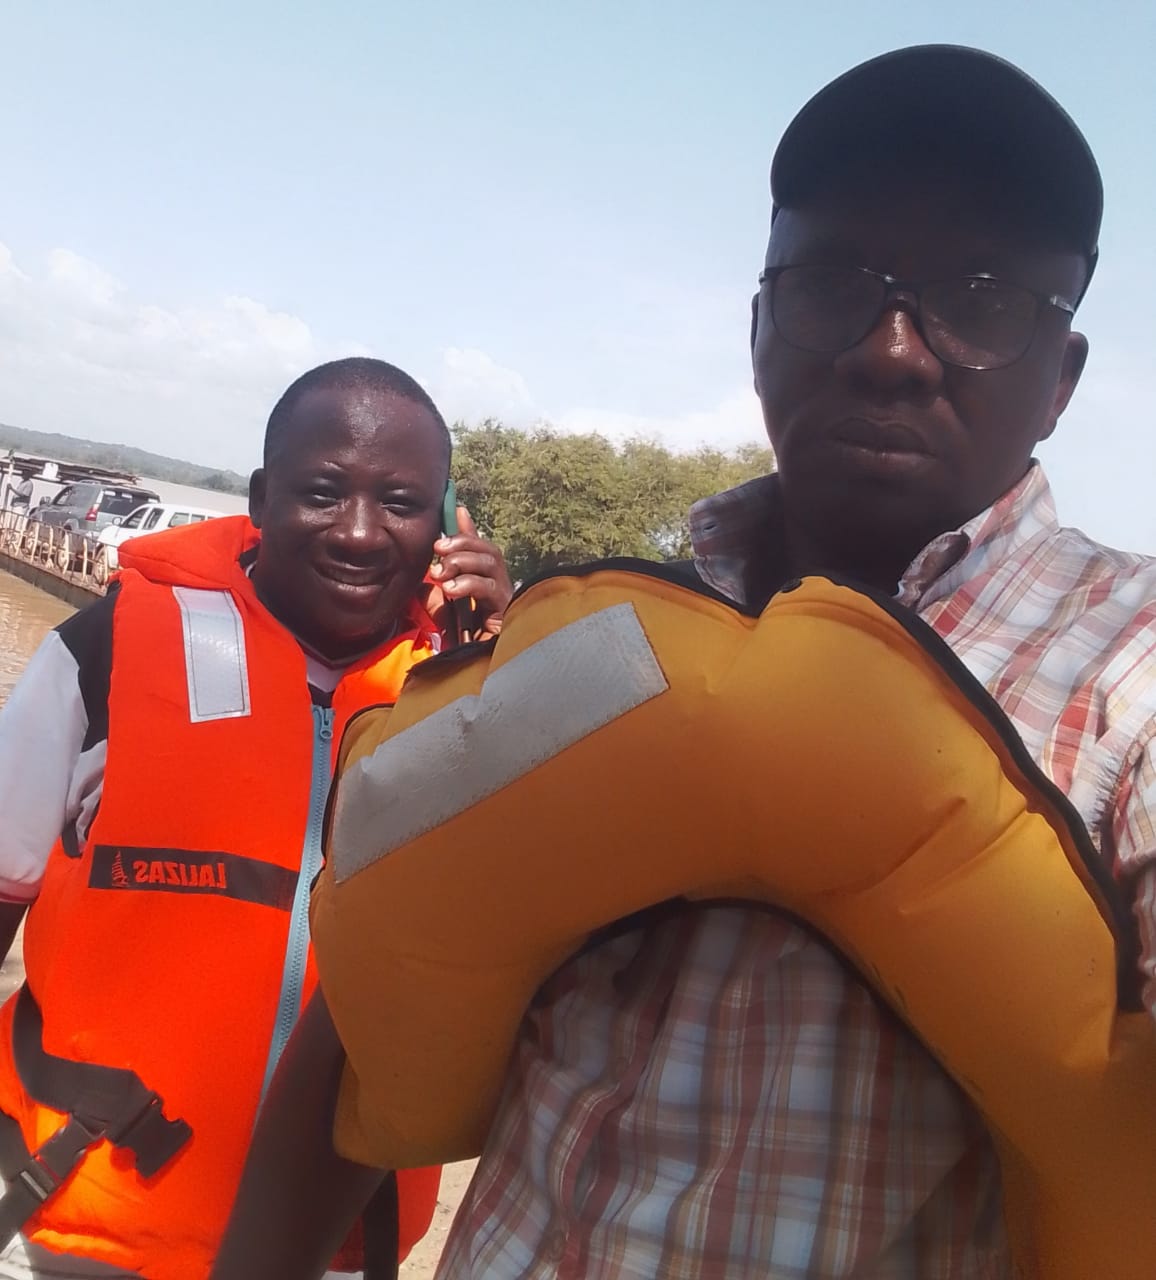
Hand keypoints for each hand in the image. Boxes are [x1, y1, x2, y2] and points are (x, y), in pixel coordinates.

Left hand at [429, 507, 512, 639]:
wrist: (473, 677)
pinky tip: (451, 590)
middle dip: (463, 543)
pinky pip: (490, 588)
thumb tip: (425, 579)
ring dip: (464, 560)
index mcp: (484, 583)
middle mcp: (499, 587)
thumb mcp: (442, 615)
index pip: (480, 548)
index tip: (456, 508)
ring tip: (441, 573)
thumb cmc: (462, 646)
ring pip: (492, 563)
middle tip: (438, 549)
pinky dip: (468, 583)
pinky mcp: (507, 613)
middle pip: (489, 550)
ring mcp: (505, 599)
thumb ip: (435, 595)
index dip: (469, 529)